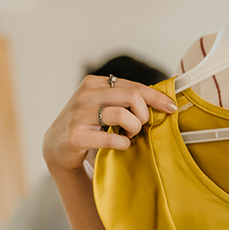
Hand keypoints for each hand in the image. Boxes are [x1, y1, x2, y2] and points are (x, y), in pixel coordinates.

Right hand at [44, 74, 177, 171]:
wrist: (57, 146)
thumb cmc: (88, 125)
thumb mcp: (102, 105)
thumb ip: (123, 99)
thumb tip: (159, 99)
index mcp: (94, 83)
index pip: (133, 86)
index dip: (156, 97)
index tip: (170, 107)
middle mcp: (85, 95)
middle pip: (131, 97)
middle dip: (143, 114)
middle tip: (140, 126)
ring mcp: (79, 114)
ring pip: (122, 114)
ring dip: (133, 128)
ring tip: (129, 135)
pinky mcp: (76, 134)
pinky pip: (111, 137)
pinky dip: (123, 143)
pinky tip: (122, 144)